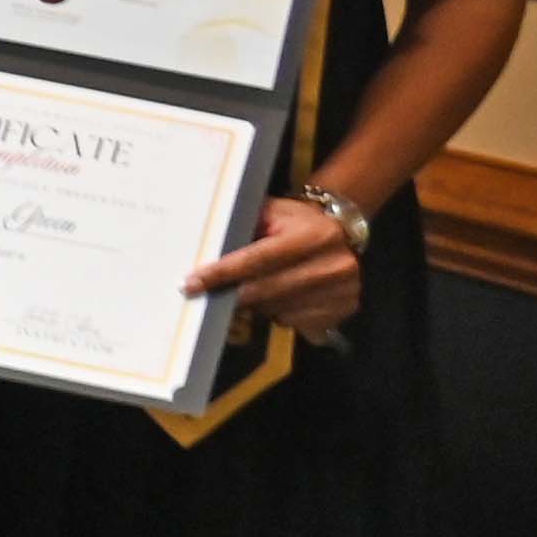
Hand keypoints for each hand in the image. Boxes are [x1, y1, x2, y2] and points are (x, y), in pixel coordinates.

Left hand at [189, 188, 369, 335]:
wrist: (342, 233)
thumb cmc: (295, 222)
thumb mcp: (272, 212)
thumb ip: (242, 227)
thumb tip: (204, 251)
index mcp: (315, 235)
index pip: (259, 258)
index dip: (223, 273)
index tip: (191, 284)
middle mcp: (335, 265)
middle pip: (266, 290)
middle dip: (232, 294)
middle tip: (208, 295)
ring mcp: (343, 291)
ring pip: (278, 311)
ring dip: (256, 306)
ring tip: (254, 290)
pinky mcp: (345, 310)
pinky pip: (296, 323)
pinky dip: (280, 315)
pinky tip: (281, 300)